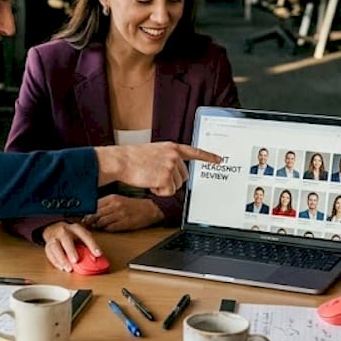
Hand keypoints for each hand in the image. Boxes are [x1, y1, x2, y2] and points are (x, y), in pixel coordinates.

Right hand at [40, 222, 101, 271]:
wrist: (54, 229)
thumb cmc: (71, 236)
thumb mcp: (81, 237)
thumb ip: (88, 247)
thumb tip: (95, 258)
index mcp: (75, 228)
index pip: (85, 235)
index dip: (92, 245)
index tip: (98, 254)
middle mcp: (63, 231)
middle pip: (66, 239)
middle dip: (71, 250)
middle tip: (76, 261)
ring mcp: (54, 238)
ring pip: (55, 247)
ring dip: (61, 259)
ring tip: (68, 268)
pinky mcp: (48, 246)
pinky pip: (49, 253)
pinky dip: (55, 262)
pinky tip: (61, 267)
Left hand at [84, 195, 162, 231]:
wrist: (150, 209)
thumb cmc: (133, 205)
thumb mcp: (118, 200)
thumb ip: (106, 204)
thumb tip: (92, 211)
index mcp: (112, 198)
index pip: (94, 205)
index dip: (87, 212)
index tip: (83, 216)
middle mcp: (115, 205)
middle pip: (96, 214)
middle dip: (90, 220)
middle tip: (86, 224)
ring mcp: (120, 214)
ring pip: (102, 222)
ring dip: (98, 226)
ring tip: (96, 227)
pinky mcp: (125, 223)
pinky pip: (111, 228)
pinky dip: (106, 229)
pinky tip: (106, 229)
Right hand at [95, 142, 222, 196]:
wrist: (121, 161)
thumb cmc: (132, 158)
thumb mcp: (154, 152)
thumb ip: (167, 158)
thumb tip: (175, 171)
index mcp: (172, 147)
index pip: (194, 152)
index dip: (208, 157)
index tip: (219, 159)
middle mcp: (174, 156)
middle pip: (184, 177)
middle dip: (172, 181)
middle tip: (156, 177)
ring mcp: (171, 166)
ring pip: (176, 186)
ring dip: (163, 186)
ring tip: (150, 177)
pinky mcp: (166, 177)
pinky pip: (168, 192)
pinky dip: (158, 192)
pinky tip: (148, 182)